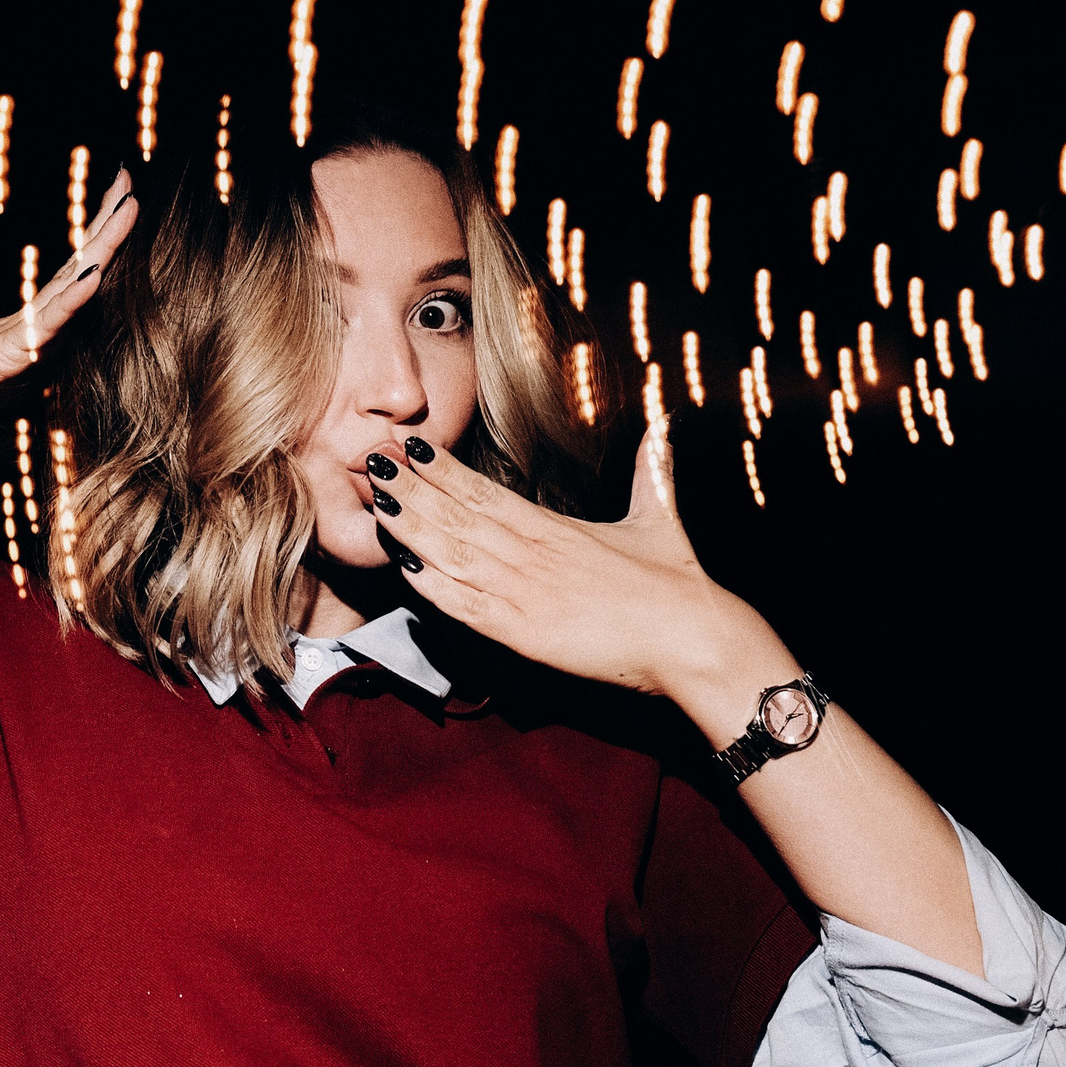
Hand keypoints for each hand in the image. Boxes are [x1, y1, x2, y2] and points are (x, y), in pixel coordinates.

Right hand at [0, 172, 137, 426]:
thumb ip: (21, 371)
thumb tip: (48, 375)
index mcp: (28, 323)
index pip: (75, 276)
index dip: (101, 240)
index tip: (123, 200)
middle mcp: (26, 318)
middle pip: (79, 266)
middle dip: (107, 224)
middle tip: (128, 178)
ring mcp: (16, 331)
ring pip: (71, 283)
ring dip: (102, 245)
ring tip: (127, 206)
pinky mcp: (4, 353)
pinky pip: (45, 325)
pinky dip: (72, 301)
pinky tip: (95, 277)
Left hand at [365, 420, 772, 711]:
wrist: (694, 641)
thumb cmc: (679, 583)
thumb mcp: (658, 516)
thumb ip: (650, 471)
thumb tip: (661, 425)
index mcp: (555, 528)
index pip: (486, 491)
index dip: (443, 469)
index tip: (410, 446)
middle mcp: (533, 554)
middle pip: (459, 515)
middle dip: (412, 487)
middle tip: (371, 458)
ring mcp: (525, 594)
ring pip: (454, 555)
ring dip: (412, 527)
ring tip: (376, 499)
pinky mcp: (526, 633)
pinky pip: (468, 608)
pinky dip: (434, 588)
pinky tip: (407, 568)